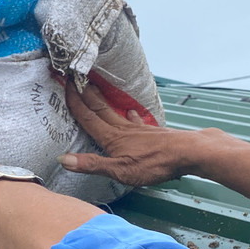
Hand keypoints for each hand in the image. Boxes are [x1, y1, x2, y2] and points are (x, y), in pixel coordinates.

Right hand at [60, 79, 212, 186]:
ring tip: (95, 89)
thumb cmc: (154, 163)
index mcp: (111, 137)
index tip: (65, 83)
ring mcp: (137, 128)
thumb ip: (92, 164)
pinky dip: (128, 113)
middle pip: (99, 108)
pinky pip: (134, 118)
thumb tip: (62, 159)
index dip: (74, 101)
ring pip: (114, 111)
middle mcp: (122, 128)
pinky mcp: (150, 131)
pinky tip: (130, 111)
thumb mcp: (119, 171)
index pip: (87, 116)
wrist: (187, 152)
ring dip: (102, 100)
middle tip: (75, 77)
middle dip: (85, 93)